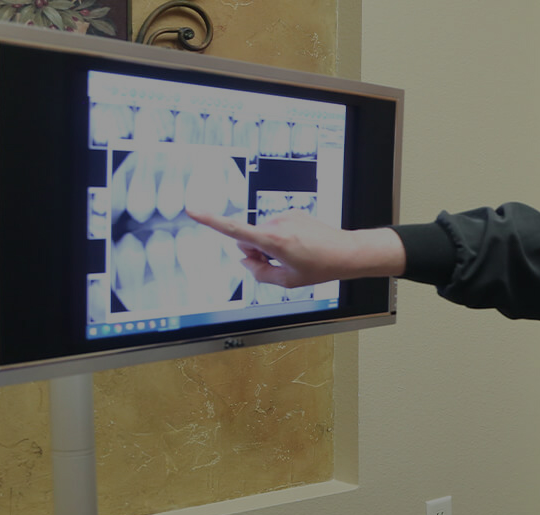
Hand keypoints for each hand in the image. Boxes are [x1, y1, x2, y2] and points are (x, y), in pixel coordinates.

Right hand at [187, 209, 402, 286]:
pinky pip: (276, 227)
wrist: (347, 252)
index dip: (211, 220)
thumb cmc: (320, 267)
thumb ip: (259, 273)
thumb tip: (245, 260)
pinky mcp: (292, 213)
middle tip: (279, 263)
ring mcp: (285, 216)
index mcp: (273, 241)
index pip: (235, 230)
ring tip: (294, 255)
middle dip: (255, 252)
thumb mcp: (286, 281)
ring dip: (270, 245)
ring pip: (262, 234)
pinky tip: (299, 246)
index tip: (193, 209)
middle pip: (249, 238)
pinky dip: (281, 238)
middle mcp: (277, 224)